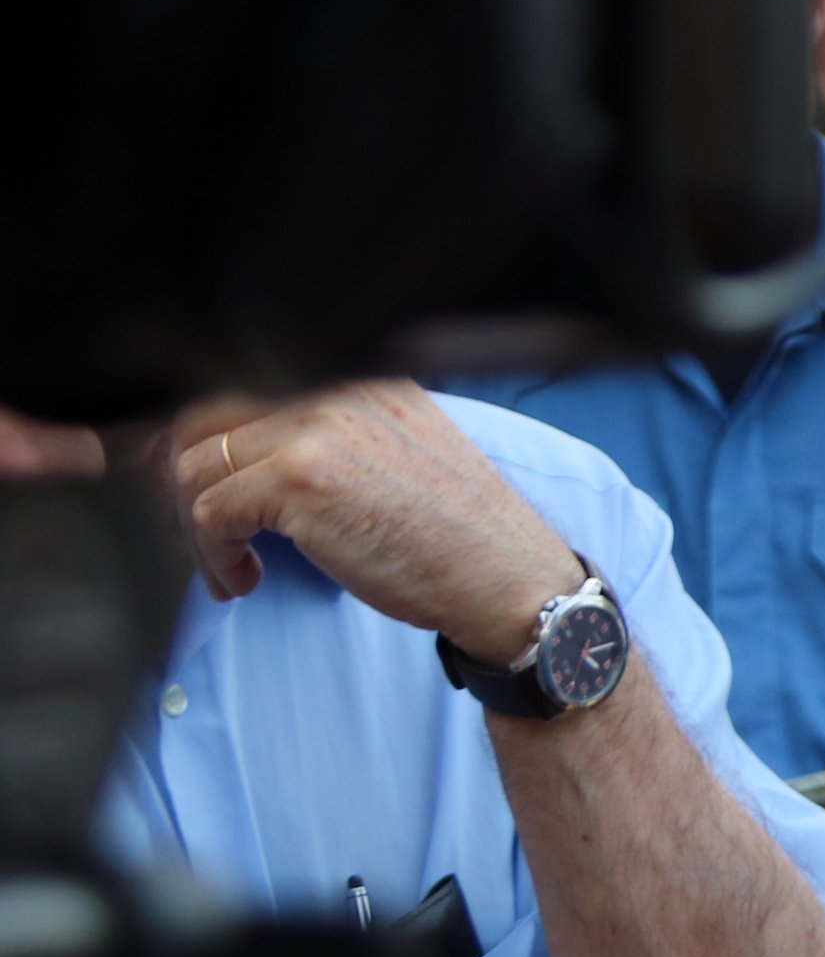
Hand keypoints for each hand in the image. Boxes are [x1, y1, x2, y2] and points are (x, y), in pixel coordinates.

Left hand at [168, 382, 581, 657]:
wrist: (504, 576)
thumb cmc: (457, 534)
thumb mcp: (399, 453)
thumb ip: (328, 436)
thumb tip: (238, 453)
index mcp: (358, 378)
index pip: (240, 388)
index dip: (208, 445)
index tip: (200, 492)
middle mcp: (332, 388)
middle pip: (202, 418)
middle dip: (187, 481)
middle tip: (206, 532)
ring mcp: (313, 429)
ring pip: (195, 466)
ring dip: (197, 527)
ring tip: (229, 566)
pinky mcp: (299, 480)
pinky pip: (211, 513)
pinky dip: (214, 556)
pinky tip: (245, 579)